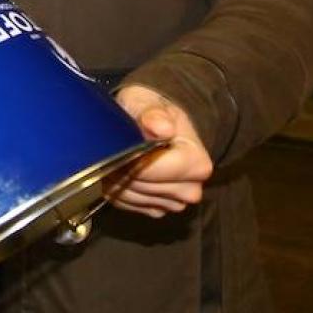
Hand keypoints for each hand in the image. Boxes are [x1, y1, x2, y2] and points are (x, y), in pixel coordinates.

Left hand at [104, 85, 213, 216]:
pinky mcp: (158, 209)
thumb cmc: (153, 113)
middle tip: (115, 148)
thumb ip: (154, 114)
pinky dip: (118, 189)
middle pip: (142, 187)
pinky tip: (120, 171)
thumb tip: (160, 127)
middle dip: (122, 168)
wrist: (157, 124)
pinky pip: (128, 205)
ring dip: (118, 179)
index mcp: (197, 163)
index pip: (153, 172)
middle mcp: (191, 188)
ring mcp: (175, 202)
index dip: (130, 159)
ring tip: (118, 156)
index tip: (120, 144)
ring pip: (132, 197)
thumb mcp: (149, 103)